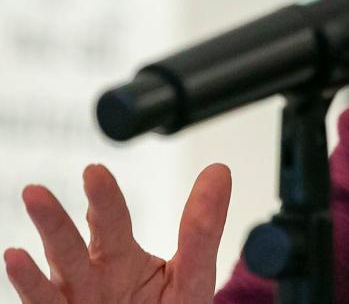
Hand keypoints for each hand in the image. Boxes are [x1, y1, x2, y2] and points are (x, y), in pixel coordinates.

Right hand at [4, 163, 230, 303]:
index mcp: (121, 259)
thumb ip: (202, 229)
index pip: (111, 222)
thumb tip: (218, 172)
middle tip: (36, 192)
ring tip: (24, 225)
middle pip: (70, 246)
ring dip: (35, 254)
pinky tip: (15, 261)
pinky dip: (29, 286)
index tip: (94, 171)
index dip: (103, 197)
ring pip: (53, 277)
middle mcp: (91, 279)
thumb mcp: (192, 275)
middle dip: (53, 219)